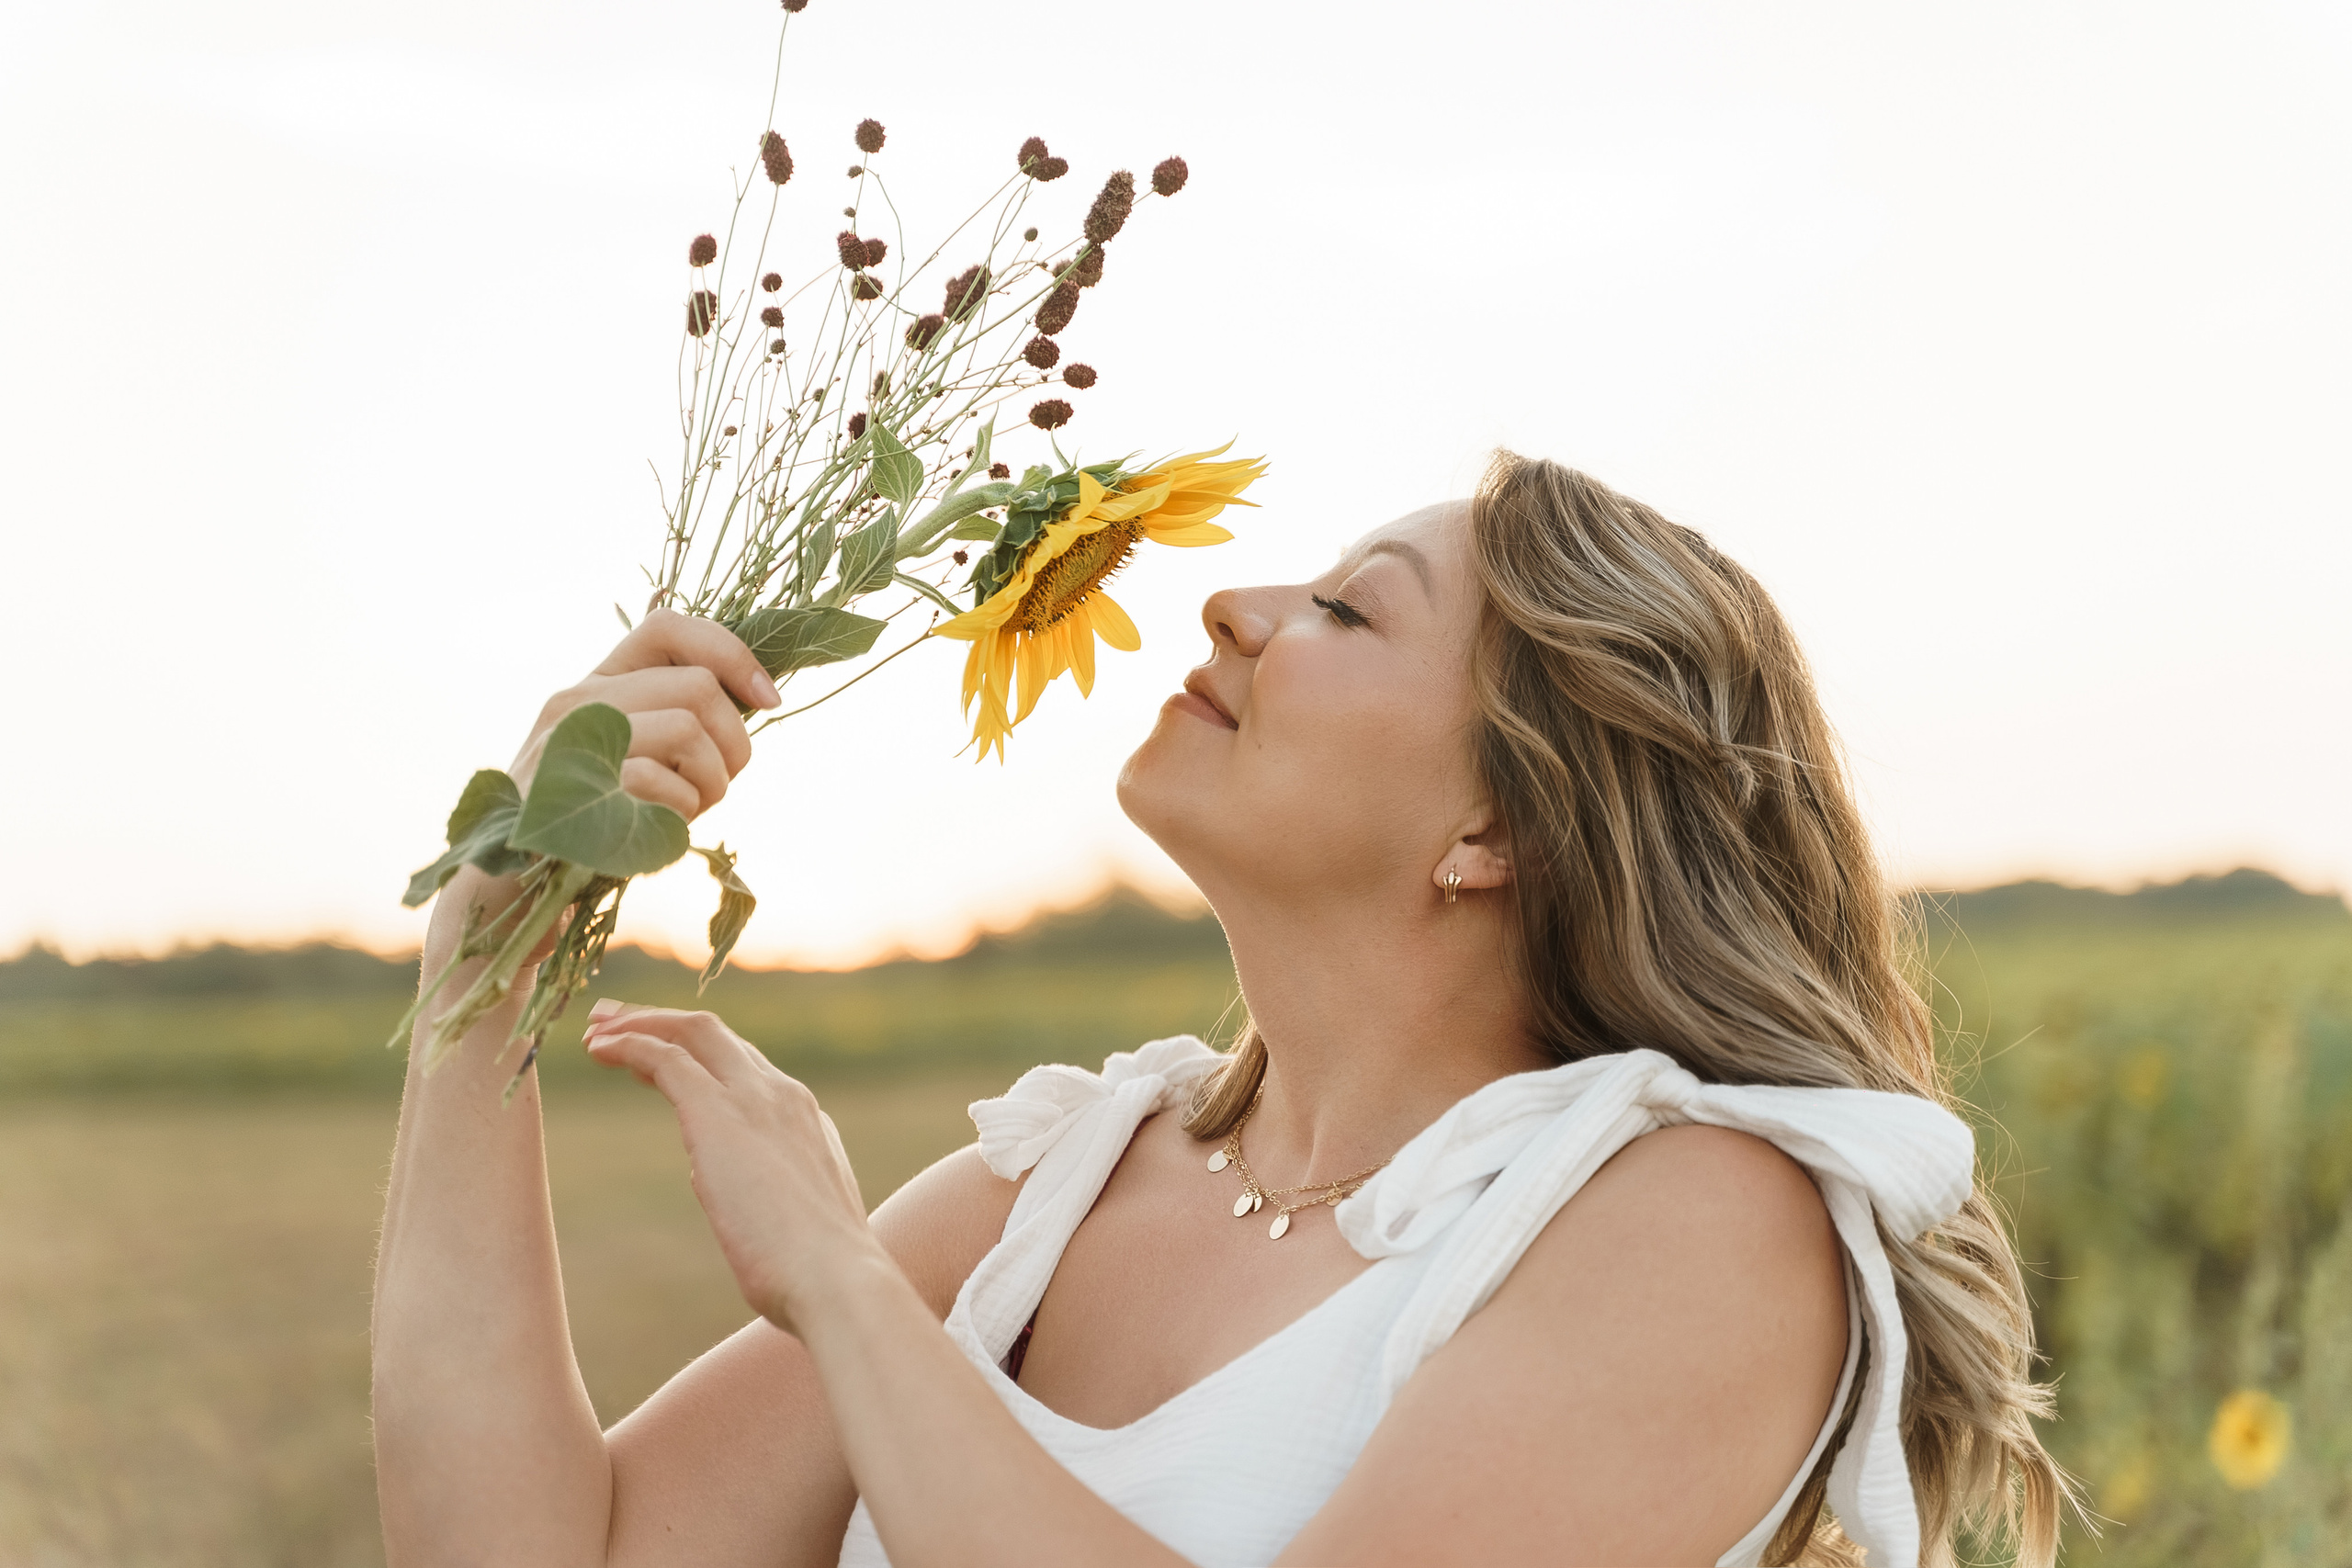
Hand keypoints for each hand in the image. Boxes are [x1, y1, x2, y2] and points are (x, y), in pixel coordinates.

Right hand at [512, 608, 780, 822]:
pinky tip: (665, 826)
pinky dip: (681, 809)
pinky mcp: (569, 785)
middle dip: (734, 743)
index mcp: (600, 681)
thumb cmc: (600, 813)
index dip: (731, 654)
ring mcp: (570, 740)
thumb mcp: (639, 751)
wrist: (525, 873)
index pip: (668, 626)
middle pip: (698, 687)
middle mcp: (579, 699)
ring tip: (692, 806)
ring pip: (686, 728)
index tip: (768, 699)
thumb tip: (759, 693)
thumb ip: (680, 714)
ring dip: (712, 780)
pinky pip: (657, 779)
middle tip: (719, 781)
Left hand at [579, 1001, 882, 1334]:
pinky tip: (598, 1050)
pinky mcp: (718, 1113)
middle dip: (664, 1022)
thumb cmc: (818, 1275)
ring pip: (693, 1033)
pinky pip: (666, 1058)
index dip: (700, 1060)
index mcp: (806, 1122)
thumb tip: (730, 1191)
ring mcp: (754, 1098)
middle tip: (616, 1021)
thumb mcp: (795, 1224)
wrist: (835, 1278)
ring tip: (597, 1029)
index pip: (747, 1070)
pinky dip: (629, 1045)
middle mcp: (783, 1096)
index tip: (661, 1062)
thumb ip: (767, 1197)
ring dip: (641, 1024)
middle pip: (719, 1036)